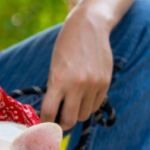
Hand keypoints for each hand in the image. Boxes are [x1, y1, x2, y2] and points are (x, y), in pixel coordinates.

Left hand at [41, 4, 112, 129]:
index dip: (45, 121)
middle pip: (69, 120)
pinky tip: (83, 96)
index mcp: (59, 81)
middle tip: (58, 119)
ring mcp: (93, 85)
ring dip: (76, 113)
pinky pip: (95, 106)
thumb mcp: (53, 69)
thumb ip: (53, 91)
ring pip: (83, 115)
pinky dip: (88, 106)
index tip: (44, 122)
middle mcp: (77, 85)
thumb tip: (51, 115)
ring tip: (72, 104)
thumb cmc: (65, 48)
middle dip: (61, 123)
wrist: (89, 27)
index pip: (49, 113)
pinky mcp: (105, 83)